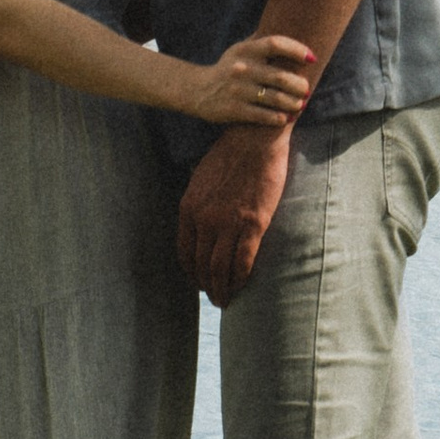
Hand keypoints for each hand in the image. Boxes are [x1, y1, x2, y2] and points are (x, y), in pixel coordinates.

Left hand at [178, 122, 293, 304]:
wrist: (254, 139)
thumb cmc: (230, 154)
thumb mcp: (201, 179)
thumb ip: (198, 204)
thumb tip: (200, 226)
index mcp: (189, 208)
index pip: (184, 252)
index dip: (191, 272)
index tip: (198, 281)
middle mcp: (204, 219)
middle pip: (201, 265)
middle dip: (207, 285)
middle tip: (214, 296)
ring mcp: (229, 223)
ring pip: (220, 269)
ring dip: (222, 289)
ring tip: (225, 299)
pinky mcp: (253, 224)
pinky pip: (243, 261)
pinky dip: (240, 279)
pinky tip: (241, 287)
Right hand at [184, 32, 315, 127]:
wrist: (197, 90)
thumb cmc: (227, 69)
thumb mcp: (239, 51)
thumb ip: (261, 42)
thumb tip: (289, 26)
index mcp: (246, 50)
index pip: (276, 44)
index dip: (297, 49)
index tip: (311, 58)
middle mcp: (242, 68)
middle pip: (280, 76)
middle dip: (299, 85)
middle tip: (306, 89)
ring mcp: (238, 90)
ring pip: (275, 98)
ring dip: (293, 103)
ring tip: (300, 104)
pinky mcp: (234, 109)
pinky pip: (263, 115)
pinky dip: (278, 118)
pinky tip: (284, 118)